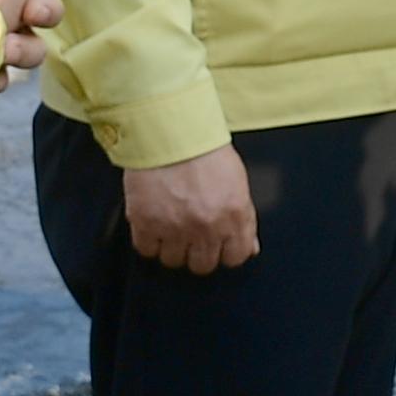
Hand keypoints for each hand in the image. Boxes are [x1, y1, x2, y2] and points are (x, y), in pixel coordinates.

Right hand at [124, 142, 259, 272]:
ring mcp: (175, 228)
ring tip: (170, 226)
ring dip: (172, 247)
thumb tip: (250, 247)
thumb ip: (244, 218)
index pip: (235, 257)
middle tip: (192, 235)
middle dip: (198, 252)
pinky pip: (146, 249)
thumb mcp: (237, 181)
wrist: (169, 130)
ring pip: (173, 260)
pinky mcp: (146, 223)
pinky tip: (153, 225)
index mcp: (234, 215)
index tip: (218, 246)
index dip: (225, 253)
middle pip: (203, 265)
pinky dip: (148, 240)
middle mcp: (206, 227)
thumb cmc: (204, 149)